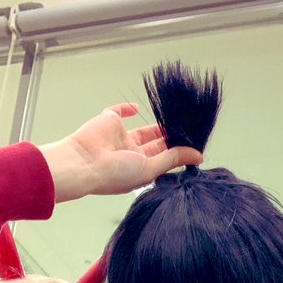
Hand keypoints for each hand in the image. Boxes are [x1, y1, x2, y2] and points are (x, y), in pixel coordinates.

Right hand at [39, 102, 201, 200]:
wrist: (84, 162)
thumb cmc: (113, 174)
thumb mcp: (150, 168)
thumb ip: (173, 159)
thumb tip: (198, 157)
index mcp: (139, 170)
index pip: (163, 160)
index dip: (177, 152)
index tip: (193, 144)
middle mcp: (130, 155)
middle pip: (156, 144)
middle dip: (171, 137)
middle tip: (188, 128)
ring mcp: (119, 137)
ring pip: (143, 129)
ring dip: (158, 124)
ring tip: (176, 116)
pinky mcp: (109, 121)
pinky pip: (120, 112)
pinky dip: (128, 108)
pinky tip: (138, 108)